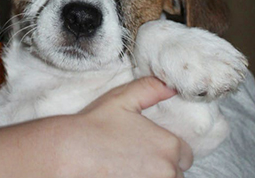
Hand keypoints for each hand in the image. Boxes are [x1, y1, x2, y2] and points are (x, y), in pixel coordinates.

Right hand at [0, 76, 192, 177]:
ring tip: (128, 168)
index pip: (185, 155)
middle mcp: (167, 172)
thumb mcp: (123, 99)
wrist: (69, 154)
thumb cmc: (94, 126)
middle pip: (175, 173)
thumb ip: (151, 89)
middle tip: (135, 157)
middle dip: (161, 166)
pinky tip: (123, 173)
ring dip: (151, 175)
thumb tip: (172, 85)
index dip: (167, 150)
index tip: (148, 147)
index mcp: (169, 147)